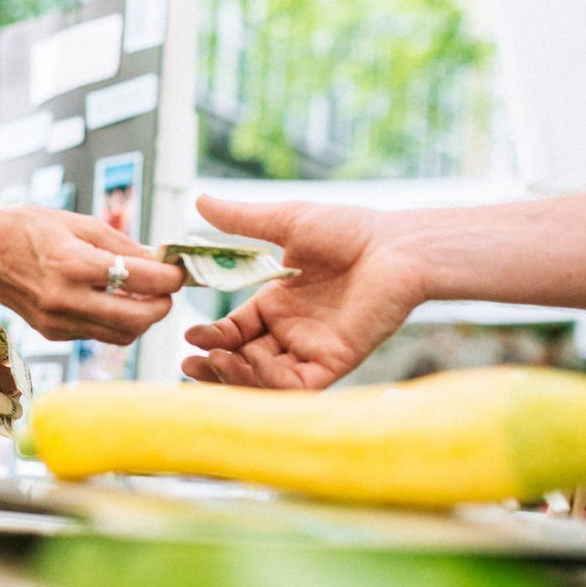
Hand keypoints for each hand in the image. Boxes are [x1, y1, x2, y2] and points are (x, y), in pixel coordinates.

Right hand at [0, 206, 182, 344]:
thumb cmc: (29, 229)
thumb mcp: (79, 224)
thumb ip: (123, 245)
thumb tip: (161, 260)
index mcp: (74, 264)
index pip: (142, 280)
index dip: (171, 277)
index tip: (178, 271)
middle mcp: (66, 299)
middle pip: (138, 319)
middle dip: (163, 305)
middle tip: (168, 289)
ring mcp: (58, 322)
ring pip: (122, 335)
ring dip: (143, 318)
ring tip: (145, 296)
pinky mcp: (53, 333)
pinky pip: (99, 334)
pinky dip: (115, 321)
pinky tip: (113, 301)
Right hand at [181, 195, 425, 388]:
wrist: (397, 246)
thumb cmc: (350, 230)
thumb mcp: (286, 222)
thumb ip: (240, 219)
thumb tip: (199, 200)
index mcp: (278, 304)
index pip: (234, 332)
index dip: (210, 337)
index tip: (189, 335)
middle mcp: (292, 332)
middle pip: (242, 362)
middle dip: (213, 366)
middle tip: (189, 363)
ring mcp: (312, 349)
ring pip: (264, 380)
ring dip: (235, 375)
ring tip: (215, 359)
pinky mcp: (335, 362)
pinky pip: (296, 386)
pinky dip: (270, 381)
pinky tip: (254, 360)